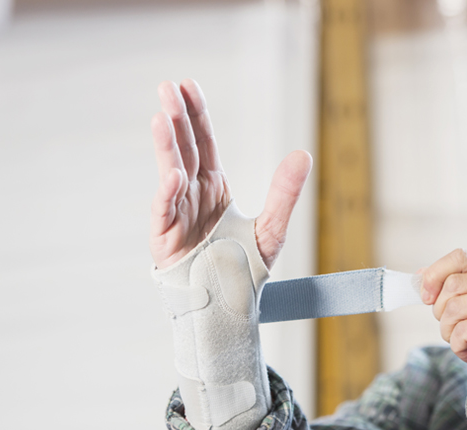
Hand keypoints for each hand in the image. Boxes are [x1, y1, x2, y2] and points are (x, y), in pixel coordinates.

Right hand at [149, 79, 311, 269]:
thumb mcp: (272, 229)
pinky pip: (166, 210)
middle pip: (183, 149)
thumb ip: (285, 193)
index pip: (203, 142)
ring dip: (166, 146)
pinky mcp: (166, 238)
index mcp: (214, 187)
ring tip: (162, 117)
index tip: (188, 86)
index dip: (196, 115)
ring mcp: (176, 214)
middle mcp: (192, 194)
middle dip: (176, 118)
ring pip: (170, 172)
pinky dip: (168, 192)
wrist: (227, 306)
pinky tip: (173, 174)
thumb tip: (304, 155)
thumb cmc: (244, 269)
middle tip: (167, 87)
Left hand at [420, 249, 466, 392]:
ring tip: (461, 342)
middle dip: (441, 310)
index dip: (435, 274)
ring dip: (448, 331)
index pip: (462, 257)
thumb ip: (453, 289)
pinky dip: (458, 346)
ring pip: (455, 307)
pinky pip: (463, 330)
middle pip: (453, 284)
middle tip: (452, 328)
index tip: (426, 296)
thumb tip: (420, 275)